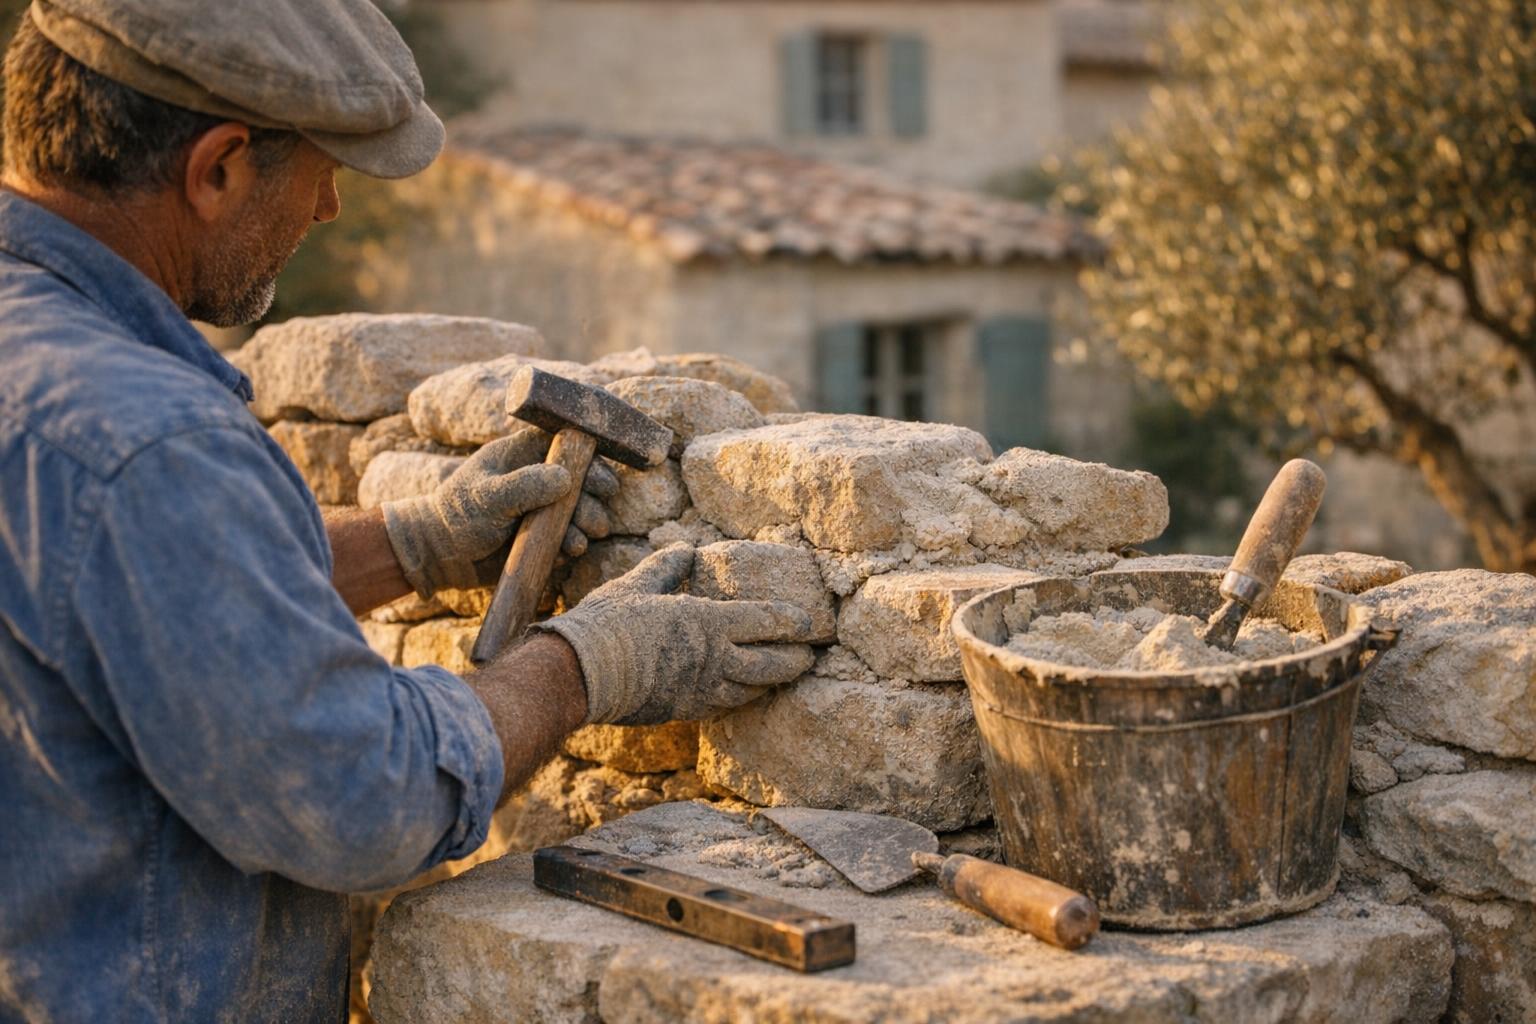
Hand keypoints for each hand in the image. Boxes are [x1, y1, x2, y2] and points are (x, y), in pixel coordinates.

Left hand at [382, 427, 617, 597]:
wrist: (441, 555)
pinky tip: (565, 552)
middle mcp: (537, 478)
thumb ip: (524, 485)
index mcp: (523, 454)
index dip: (589, 461)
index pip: (567, 445)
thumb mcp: (487, 497)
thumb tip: (566, 478)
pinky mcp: (543, 536)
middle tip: (595, 523)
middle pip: (581, 481)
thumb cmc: (458, 515)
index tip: (604, 483)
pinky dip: (571, 546)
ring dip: (586, 526)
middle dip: (592, 502)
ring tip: (578, 541)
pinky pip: (568, 538)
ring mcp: (542, 508)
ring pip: (579, 511)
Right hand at [536, 544, 815, 724]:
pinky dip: (741, 699)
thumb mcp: (638, 584)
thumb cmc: (609, 623)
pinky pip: (724, 706)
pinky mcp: (685, 709)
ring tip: (785, 677)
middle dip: (795, 660)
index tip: (809, 623)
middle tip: (810, 656)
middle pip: (771, 664)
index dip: (791, 622)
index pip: (766, 621)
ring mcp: (702, 689)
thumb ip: (667, 565)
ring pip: (752, 690)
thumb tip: (686, 547)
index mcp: (708, 621)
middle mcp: (714, 658)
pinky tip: (743, 695)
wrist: (582, 673)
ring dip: (773, 683)